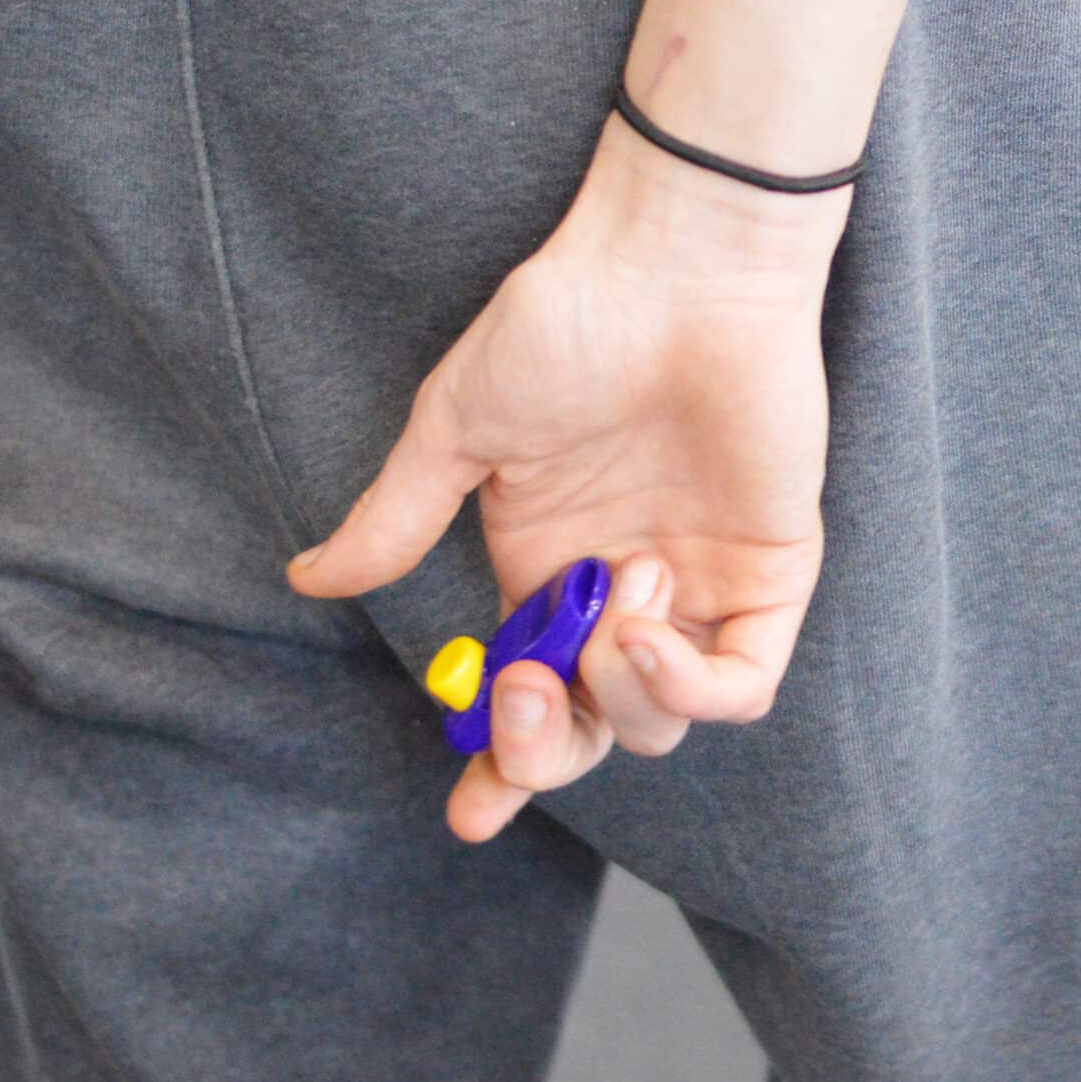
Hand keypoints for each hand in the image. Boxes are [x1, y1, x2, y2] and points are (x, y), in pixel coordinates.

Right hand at [289, 117, 849, 840]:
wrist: (677, 266)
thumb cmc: (568, 323)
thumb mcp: (458, 426)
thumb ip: (398, 517)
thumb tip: (309, 578)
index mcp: (544, 573)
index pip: (524, 704)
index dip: (501, 770)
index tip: (471, 814)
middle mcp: (620, 594)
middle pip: (589, 735)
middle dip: (545, 745)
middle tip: (522, 693)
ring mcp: (700, 588)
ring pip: (659, 721)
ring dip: (619, 693)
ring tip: (613, 598)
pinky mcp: (772, 573)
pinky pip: (744, 682)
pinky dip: (693, 686)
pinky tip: (647, 632)